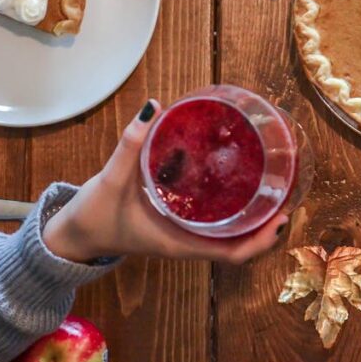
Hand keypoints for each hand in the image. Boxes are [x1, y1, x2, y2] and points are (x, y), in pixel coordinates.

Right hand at [43, 100, 288, 263]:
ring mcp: (185, 235)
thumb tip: (152, 107)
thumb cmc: (94, 216)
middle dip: (267, 224)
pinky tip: (237, 181)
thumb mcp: (111, 180)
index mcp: (180, 243)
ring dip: (254, 216)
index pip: (233, 253)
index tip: (281, 217)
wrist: (73, 236)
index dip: (262, 240)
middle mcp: (188, 242)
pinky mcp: (178, 224)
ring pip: (230, 233)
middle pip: (241, 243)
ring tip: (273, 184)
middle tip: (287, 191)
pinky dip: (232, 208)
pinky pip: (214, 221)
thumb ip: (131, 145)